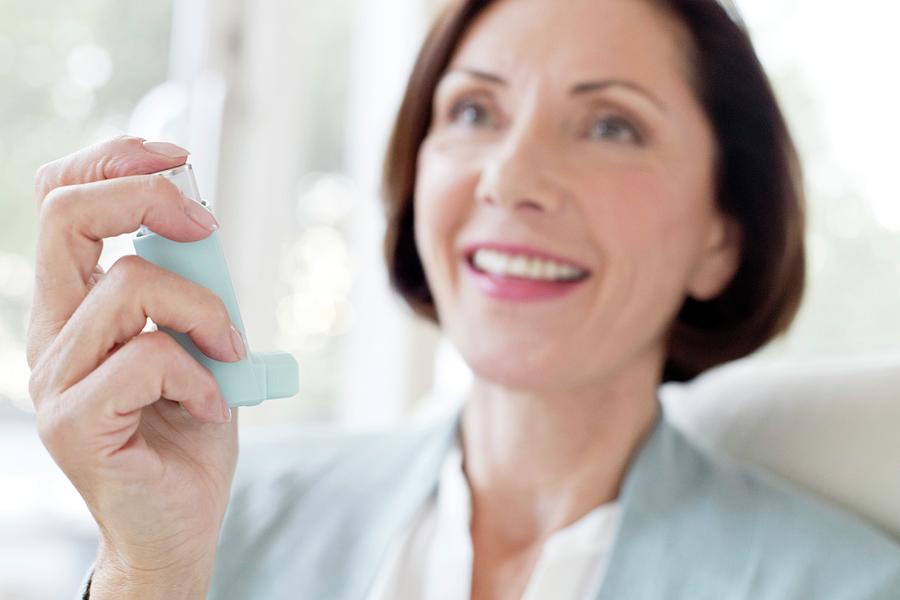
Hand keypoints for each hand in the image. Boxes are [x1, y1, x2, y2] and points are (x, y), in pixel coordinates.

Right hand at [27, 136, 241, 597]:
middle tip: (206, 227)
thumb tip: (198, 224)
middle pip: (64, 215)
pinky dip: (200, 376)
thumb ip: (192, 287)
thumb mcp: (202, 342)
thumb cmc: (190, 431)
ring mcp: (54, 378)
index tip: (178, 158)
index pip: (60, 203)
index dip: (113, 161)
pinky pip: (148, 359)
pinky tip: (208, 407)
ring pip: (129, 286)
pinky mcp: (74, 422)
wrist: (179, 523)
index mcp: (75, 307)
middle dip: (145, 196)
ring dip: (205, 312)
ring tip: (228, 355)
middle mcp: (51, 334)